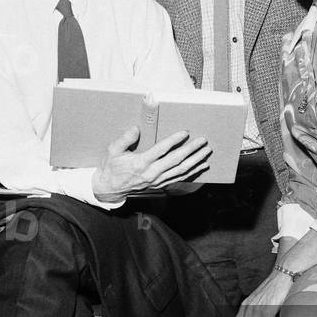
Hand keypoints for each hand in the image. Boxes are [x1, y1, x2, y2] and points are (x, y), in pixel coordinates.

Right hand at [91, 126, 210, 202]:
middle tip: (203, 141)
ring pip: (181, 170)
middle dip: (191, 150)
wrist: (110, 188)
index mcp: (140, 163)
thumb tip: (136, 129)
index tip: (185, 132)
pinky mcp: (160, 184)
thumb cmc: (112, 166)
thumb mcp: (113, 150)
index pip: (161, 150)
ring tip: (206, 151)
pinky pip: (180, 178)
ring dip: (195, 161)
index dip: (174, 141)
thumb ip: (124, 139)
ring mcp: (157, 180)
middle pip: (176, 161)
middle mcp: (151, 173)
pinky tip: (202, 165)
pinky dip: (193, 172)